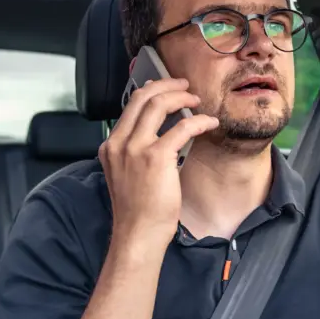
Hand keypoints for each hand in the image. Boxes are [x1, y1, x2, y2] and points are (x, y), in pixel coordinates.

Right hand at [100, 78, 218, 247]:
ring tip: (196, 100)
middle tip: (185, 85)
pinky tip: (209, 123)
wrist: (138, 233)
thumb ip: (136, 152)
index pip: (130, 105)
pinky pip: (181, 128)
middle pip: (143, 97)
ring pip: (159, 105)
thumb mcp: (127, 174)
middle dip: (167, 85)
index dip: (152, 91)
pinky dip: (198, 121)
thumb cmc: (138, 210)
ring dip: (182, 97)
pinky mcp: (155, 157)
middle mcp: (119, 143)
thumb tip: (160, 131)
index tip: (168, 88)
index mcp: (111, 146)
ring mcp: (135, 149)